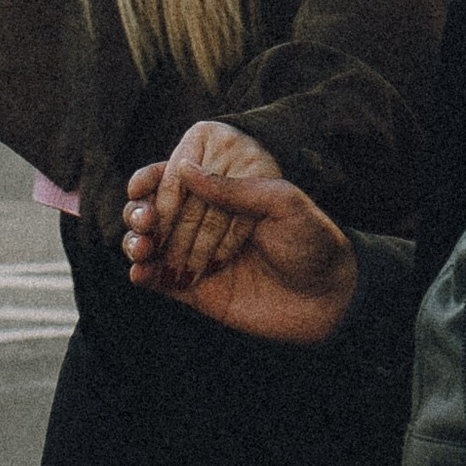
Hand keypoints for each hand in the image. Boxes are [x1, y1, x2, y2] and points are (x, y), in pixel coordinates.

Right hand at [122, 124, 357, 344]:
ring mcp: (197, 256)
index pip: (177, 180)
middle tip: (145, 220)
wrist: (331, 298)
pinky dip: (141, 275)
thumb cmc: (314, 243)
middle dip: (140, 212)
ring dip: (134, 241)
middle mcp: (206, 221)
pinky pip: (158, 281)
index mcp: (226, 194)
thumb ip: (233, 188)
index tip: (140, 185)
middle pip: (155, 211)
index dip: (152, 179)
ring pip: (149, 244)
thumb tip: (184, 166)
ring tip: (141, 246)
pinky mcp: (195, 291)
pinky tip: (140, 273)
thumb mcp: (282, 204)